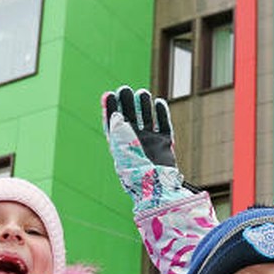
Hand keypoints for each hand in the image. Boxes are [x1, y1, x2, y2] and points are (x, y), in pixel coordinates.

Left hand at [102, 85, 188, 209]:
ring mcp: (150, 143)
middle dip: (128, 103)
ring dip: (144, 105)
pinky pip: (163, 125)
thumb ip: (116, 125)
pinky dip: (161, 113)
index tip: (109, 94)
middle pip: (131, 117)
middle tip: (126, 89)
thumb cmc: (134, 165)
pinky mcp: (164, 145)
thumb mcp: (119, 143)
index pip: (114, 122)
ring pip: (147, 119)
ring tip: (142, 93)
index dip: (110, 108)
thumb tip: (115, 113)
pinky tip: (158, 101)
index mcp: (120, 144)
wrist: (154, 183)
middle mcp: (134, 143)